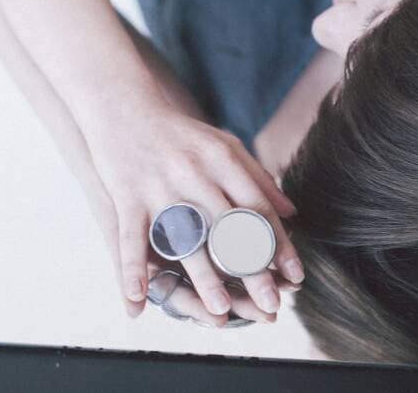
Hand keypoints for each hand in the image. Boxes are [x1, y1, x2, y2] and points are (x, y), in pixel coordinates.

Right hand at [83, 97, 302, 325]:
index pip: (258, 208)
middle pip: (230, 230)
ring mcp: (161, 186)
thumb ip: (258, 178)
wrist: (122, 104)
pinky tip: (138, 305)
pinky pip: (131, 241)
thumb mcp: (226, 145)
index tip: (295, 276)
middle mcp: (196, 174)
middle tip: (271, 305)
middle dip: (252, 270)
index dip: (280, 244)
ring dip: (203, 279)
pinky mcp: (127, 195)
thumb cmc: (181, 132)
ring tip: (220, 313)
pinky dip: (132, 273)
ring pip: (186, 240)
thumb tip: (291, 213)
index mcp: (224, 160)